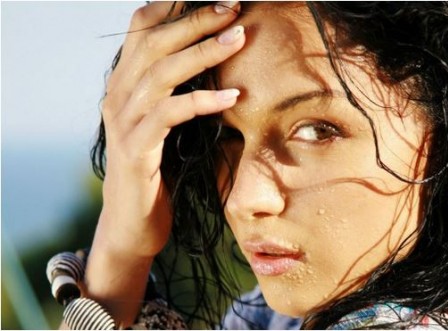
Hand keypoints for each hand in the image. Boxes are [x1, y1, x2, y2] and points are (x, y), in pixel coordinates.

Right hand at [95, 1, 244, 258]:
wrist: (133, 225)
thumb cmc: (159, 171)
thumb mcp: (166, 124)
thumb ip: (177, 92)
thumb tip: (215, 63)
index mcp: (126, 84)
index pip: (141, 29)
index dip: (173, 7)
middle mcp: (118, 96)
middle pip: (153, 43)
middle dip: (195, 21)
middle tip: (233, 8)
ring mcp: (123, 123)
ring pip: (160, 73)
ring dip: (202, 53)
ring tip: (238, 39)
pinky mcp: (135, 150)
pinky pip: (168, 116)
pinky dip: (200, 102)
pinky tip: (232, 98)